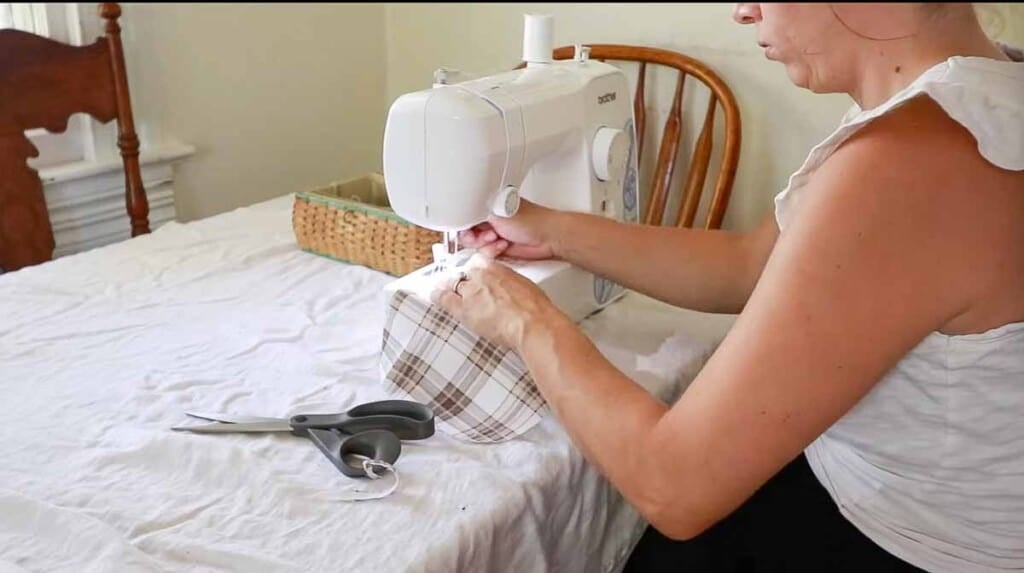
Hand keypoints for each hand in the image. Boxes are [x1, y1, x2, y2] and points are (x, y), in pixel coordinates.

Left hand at [430, 255, 567, 349]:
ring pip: (451, 285)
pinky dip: (437, 296)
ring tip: (442, 290)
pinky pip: (443, 299)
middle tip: (459, 285)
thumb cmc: (535, 309)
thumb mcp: (524, 285)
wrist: (533, 324)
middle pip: (462, 274)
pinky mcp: (464, 310)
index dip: (474, 270)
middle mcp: (480, 277)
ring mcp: (470, 293)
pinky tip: (432, 295)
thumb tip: (507, 290)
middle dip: (461, 280)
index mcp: (497, 268)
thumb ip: (509, 283)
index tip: (473, 274)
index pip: (477, 261)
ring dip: (448, 288)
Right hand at [458, 199, 559, 260]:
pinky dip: (492, 252)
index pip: (462, 214)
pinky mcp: (497, 249)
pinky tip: (503, 245)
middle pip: (465, 232)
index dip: (461, 223)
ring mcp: (492, 235)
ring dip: (485, 245)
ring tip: (497, 239)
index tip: (465, 227)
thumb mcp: (495, 211)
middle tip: (486, 234)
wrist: (547, 237)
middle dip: (474, 236)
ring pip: (474, 246)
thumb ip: (473, 211)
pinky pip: (484, 254)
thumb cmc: (529, 219)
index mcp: (485, 204)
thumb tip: (456, 212)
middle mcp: (487, 219)